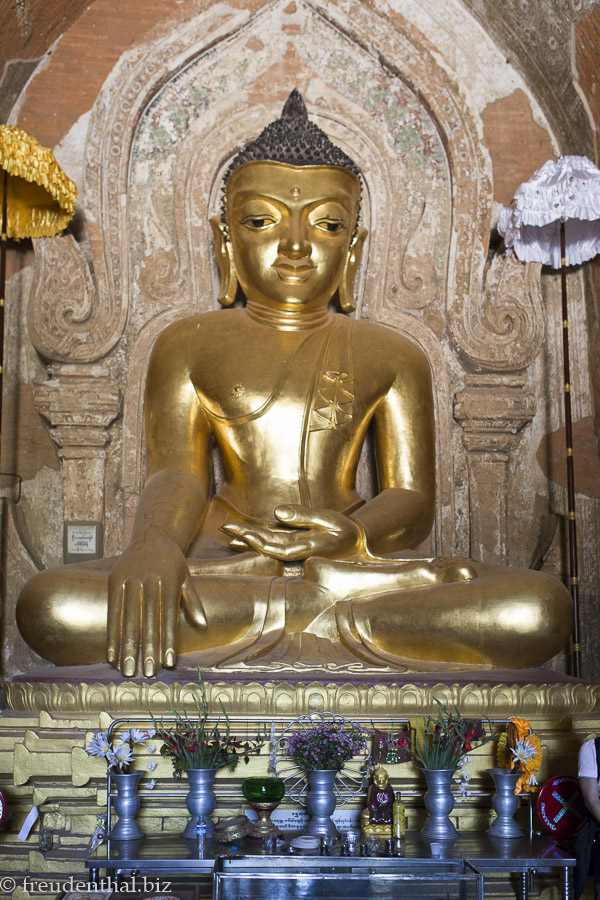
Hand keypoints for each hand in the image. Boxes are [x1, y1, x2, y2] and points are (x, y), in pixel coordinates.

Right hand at [107, 536, 205, 676]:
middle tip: (148, 673)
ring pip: (128, 619)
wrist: (151, 536)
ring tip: (128, 670)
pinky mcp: (114, 580)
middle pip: (147, 620)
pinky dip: (111, 634)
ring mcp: (129, 579)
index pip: (168, 615)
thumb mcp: (186, 577)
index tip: (167, 663)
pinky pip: (111, 612)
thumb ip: (193, 601)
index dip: (167, 639)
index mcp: (168, 579)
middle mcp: (148, 579)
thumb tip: (203, 625)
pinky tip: (111, 655)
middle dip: (147, 648)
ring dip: (127, 647)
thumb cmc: (172, 562)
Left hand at [221, 504, 362, 561]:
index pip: (278, 548)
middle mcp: (297, 552)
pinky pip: (272, 540)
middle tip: (225, 527)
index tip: (243, 534)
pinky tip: (241, 535)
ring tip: (228, 530)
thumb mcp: (329, 519)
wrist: (356, 544)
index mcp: (307, 548)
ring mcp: (294, 549)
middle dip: (246, 537)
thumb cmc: (345, 531)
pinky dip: (257, 536)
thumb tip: (277, 513)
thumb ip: (304, 516)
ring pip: (267, 543)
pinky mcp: (293, 543)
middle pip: (267, 546)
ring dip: (247, 537)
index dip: (259, 542)